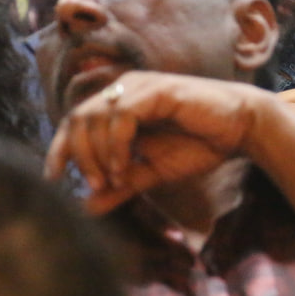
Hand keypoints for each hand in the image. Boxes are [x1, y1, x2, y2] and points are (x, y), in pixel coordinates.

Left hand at [45, 71, 279, 213]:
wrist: (241, 131)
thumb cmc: (200, 145)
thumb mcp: (153, 172)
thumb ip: (122, 185)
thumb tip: (87, 208)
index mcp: (120, 106)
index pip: (76, 123)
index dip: (61, 149)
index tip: (53, 179)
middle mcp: (125, 91)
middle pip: (78, 118)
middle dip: (79, 155)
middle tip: (94, 184)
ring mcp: (140, 87)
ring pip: (95, 115)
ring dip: (97, 153)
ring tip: (112, 179)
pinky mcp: (156, 90)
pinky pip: (122, 115)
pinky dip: (117, 144)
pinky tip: (126, 166)